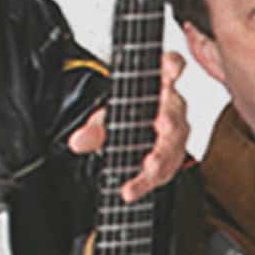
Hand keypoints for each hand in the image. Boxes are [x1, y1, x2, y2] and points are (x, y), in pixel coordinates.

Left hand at [69, 51, 190, 201]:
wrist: (138, 135)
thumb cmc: (129, 117)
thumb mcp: (108, 118)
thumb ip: (94, 128)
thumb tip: (78, 141)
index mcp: (159, 86)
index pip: (170, 67)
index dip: (172, 65)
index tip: (171, 68)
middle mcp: (172, 107)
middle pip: (175, 110)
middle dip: (170, 118)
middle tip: (164, 124)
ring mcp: (176, 133)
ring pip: (174, 144)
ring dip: (162, 157)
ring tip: (148, 168)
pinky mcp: (173, 157)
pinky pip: (166, 169)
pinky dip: (147, 181)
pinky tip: (132, 190)